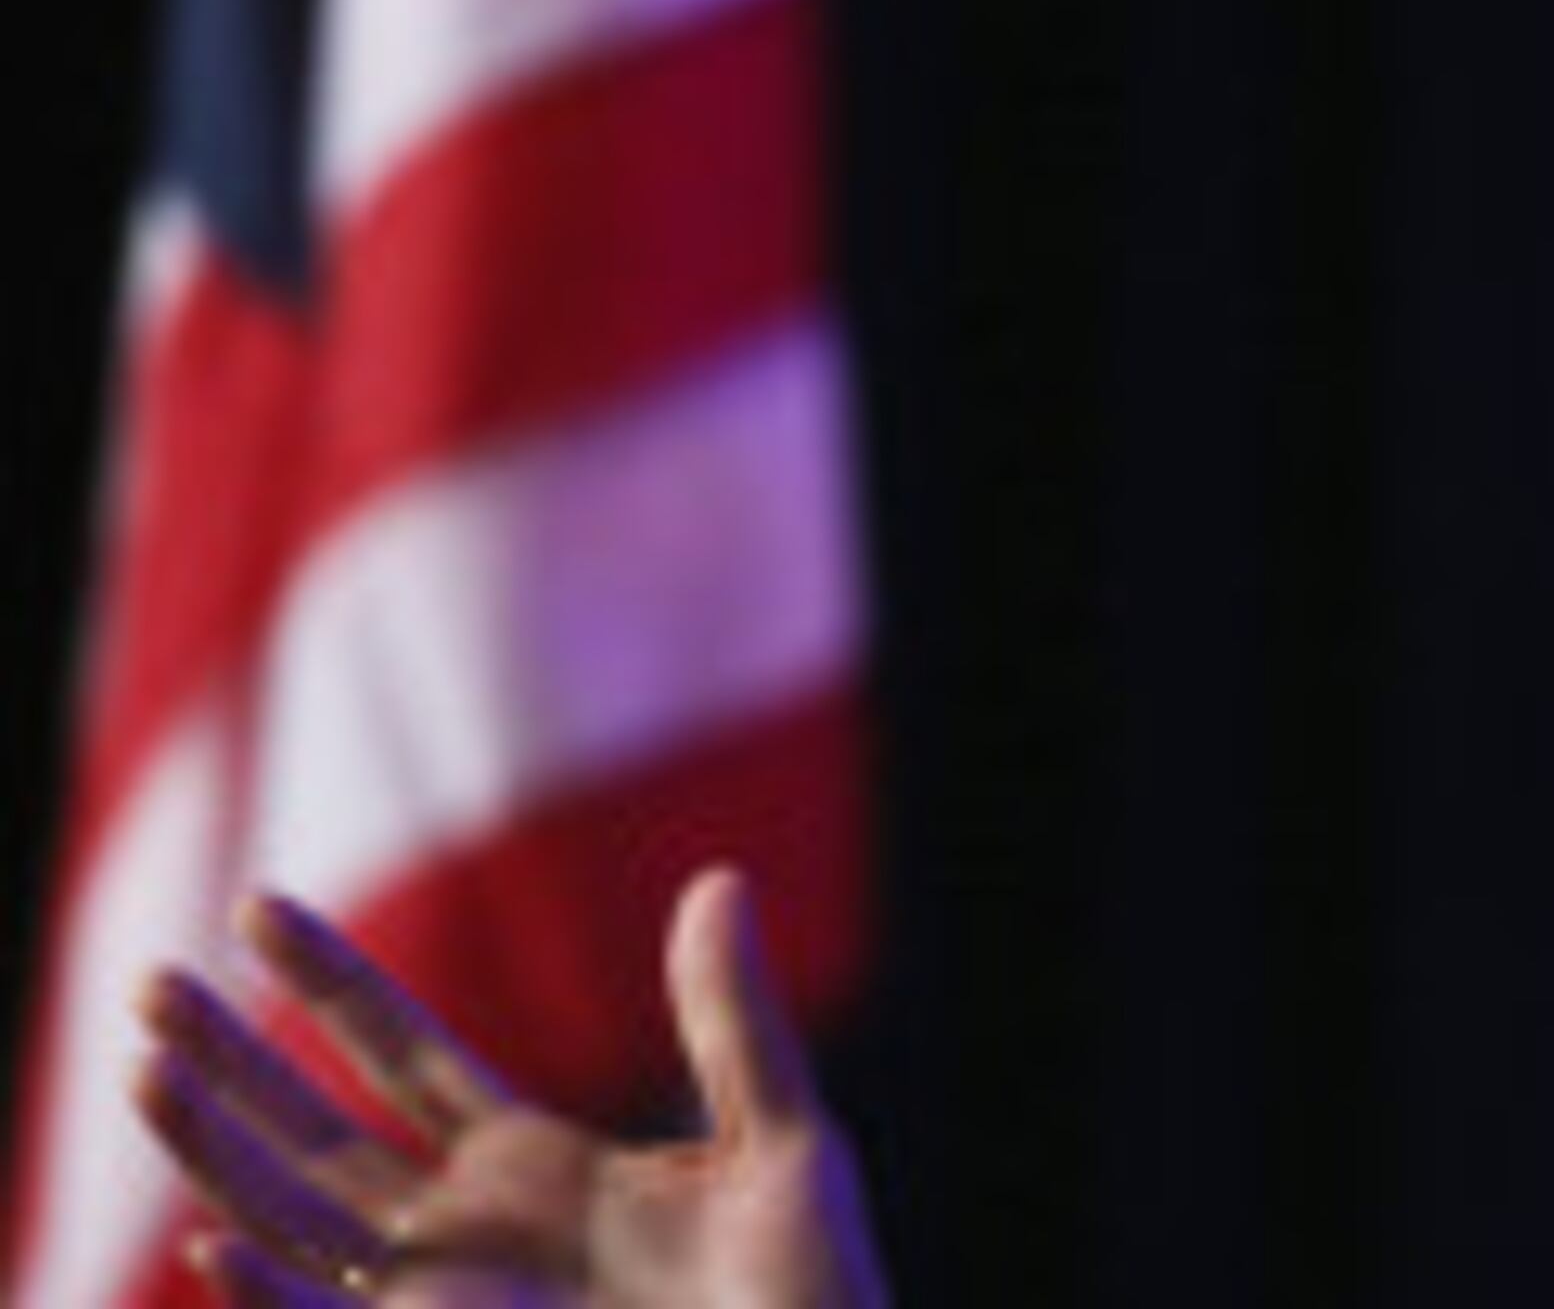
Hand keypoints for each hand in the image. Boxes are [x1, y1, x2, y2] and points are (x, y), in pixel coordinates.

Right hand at [131, 867, 887, 1307]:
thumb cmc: (813, 1298)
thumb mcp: (782, 1142)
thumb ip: (731, 1024)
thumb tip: (718, 881)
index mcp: (536, 1165)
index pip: (402, 1054)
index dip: (329, 983)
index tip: (258, 905)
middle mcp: (471, 1232)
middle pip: (317, 1130)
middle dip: (230, 1060)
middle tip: (148, 979)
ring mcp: (450, 1306)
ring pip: (298, 1221)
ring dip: (217, 1154)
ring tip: (146, 1073)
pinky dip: (271, 1293)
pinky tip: (212, 1242)